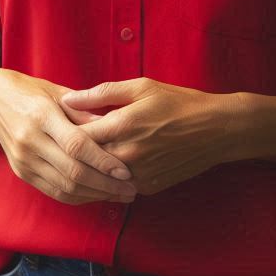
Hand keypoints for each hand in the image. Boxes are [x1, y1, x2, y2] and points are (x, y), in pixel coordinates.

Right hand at [0, 69, 135, 205]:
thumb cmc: (30, 91)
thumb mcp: (58, 91)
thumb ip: (84, 111)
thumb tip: (115, 128)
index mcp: (41, 115)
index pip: (76, 145)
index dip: (102, 161)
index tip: (126, 170)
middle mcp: (30, 141)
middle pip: (72, 171)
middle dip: (105, 185)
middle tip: (131, 189)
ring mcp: (23, 160)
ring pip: (64, 187)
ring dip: (95, 195)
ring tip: (120, 195)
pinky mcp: (22, 172)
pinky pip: (54, 191)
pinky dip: (78, 196)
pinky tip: (97, 194)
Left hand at [62, 78, 236, 195]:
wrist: (215, 130)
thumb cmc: (178, 102)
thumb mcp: (141, 87)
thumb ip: (102, 93)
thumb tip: (68, 99)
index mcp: (121, 126)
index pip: (77, 135)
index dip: (65, 129)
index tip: (60, 123)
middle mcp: (126, 155)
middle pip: (85, 159)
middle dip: (74, 150)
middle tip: (66, 140)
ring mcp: (137, 175)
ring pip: (100, 176)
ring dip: (91, 166)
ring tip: (86, 152)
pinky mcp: (147, 188)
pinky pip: (118, 185)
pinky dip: (110, 176)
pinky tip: (109, 164)